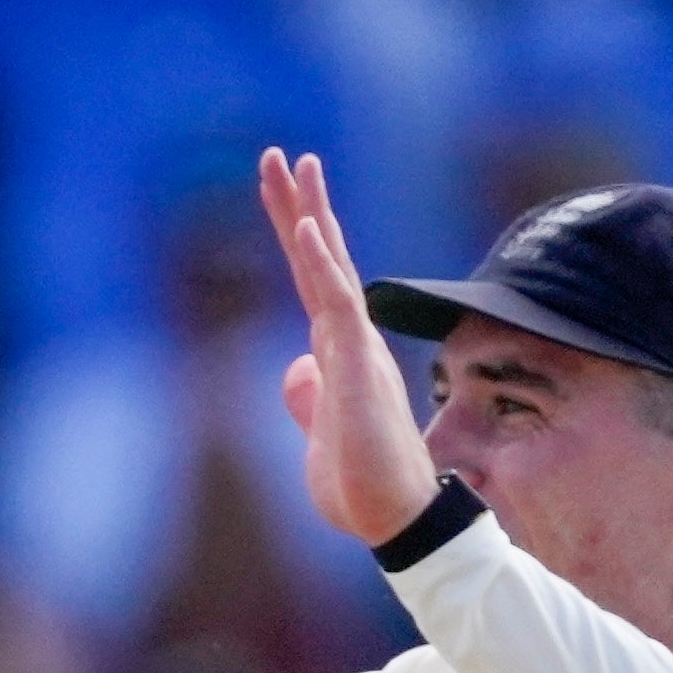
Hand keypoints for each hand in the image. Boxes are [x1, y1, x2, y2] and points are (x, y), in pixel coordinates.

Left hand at [259, 148, 440, 546]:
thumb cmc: (361, 484)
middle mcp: (349, 339)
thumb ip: (308, 398)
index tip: (279, 194)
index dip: (297, 236)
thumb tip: (295, 369)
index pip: (312, 281)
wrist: (393, 517)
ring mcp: (356, 347)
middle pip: (320, 258)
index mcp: (337, 352)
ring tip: (296, 163)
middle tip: (278, 154)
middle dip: (298, 204)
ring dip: (311, 213)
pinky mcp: (359, 365)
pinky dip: (324, 264)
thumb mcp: (319, 434)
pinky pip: (338, 303)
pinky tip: (306, 228)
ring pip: (330, 266)